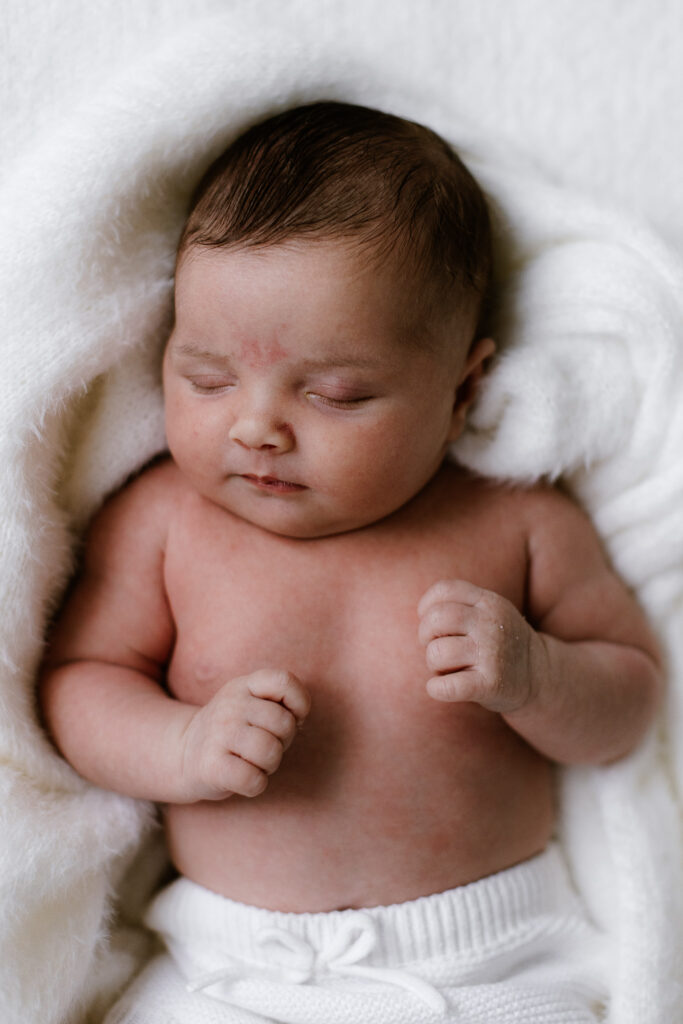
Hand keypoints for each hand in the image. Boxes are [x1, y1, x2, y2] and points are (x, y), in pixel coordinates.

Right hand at [177, 669, 309, 801]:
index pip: (283, 681)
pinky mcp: (211, 766)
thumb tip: (299, 721)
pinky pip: (254, 780)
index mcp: (244, 685)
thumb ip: (281, 704)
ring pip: (271, 752)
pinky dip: (256, 784)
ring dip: (270, 764)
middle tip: (265, 745)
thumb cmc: (235, 730)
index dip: (299, 703)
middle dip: (284, 741)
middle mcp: (230, 705)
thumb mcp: (253, 704)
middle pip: (284, 723)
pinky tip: (244, 778)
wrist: (184, 752)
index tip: (292, 717)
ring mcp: (218, 734)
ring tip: (254, 761)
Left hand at [418, 579, 539, 712]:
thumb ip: (460, 604)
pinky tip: (442, 687)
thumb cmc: (499, 642)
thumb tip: (422, 613)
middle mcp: (491, 624)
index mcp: (488, 602)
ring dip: (433, 664)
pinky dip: (436, 688)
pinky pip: (447, 686)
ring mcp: (492, 653)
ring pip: (437, 653)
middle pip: (436, 619)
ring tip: (448, 668)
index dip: (427, 606)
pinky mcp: (491, 683)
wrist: (539, 675)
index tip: (432, 623)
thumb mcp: (488, 612)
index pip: (445, 590)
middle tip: (437, 647)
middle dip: (425, 635)